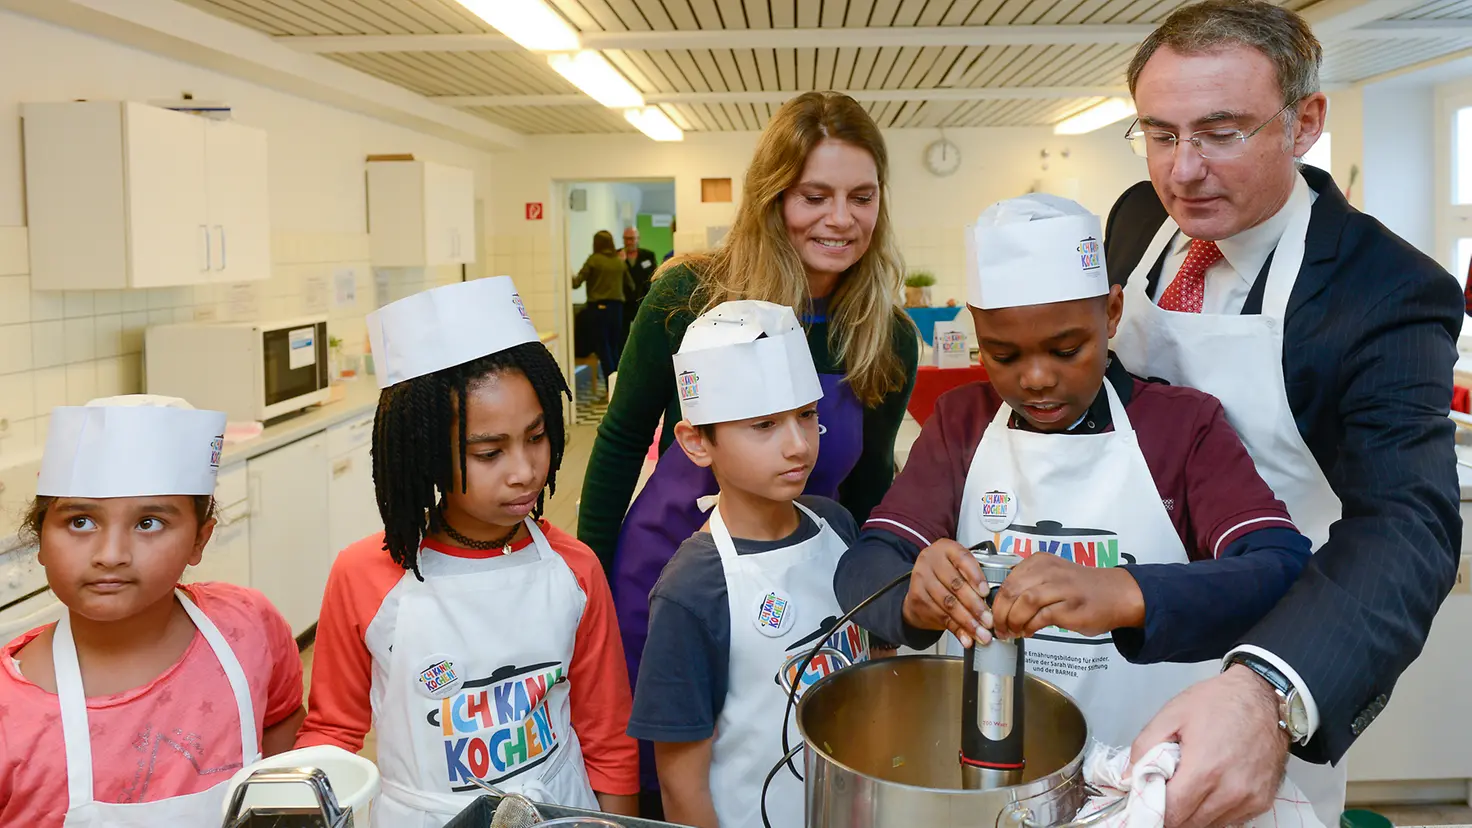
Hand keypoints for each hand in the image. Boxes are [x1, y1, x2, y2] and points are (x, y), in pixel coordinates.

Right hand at [901, 539, 992, 647]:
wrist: (921, 586)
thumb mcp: (960, 567)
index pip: (963, 559)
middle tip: (989, 620)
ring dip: (967, 622)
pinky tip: (966, 637)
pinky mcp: (917, 598)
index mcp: (946, 548)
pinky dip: (956, 630)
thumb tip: (996, 601)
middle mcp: (930, 560)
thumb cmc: (947, 574)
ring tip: (981, 633)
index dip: (975, 576)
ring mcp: (921, 579)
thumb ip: (975, 578)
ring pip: (948, 604)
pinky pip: (940, 617)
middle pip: (955, 585)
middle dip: (975, 606)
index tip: (986, 592)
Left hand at [989, 554, 1144, 639]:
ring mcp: (1061, 587)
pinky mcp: (1070, 606)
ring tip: (1012, 632)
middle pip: (1011, 591)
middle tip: (999, 628)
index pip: (1007, 581)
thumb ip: (1029, 586)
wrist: (1117, 594)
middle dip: (1000, 614)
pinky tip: (1029, 632)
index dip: (996, 602)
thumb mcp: (1052, 577)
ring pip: (1024, 603)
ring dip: (1013, 621)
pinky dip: (1030, 627)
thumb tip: (1003, 607)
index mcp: (1040, 562)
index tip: (993, 616)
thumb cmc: (1082, 589)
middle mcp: (1049, 571)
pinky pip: (1041, 617)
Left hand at [1131, 665, 1290, 827]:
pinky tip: (1211, 789)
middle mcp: (1230, 791)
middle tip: (1166, 792)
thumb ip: (1145, 746)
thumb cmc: (1220, 702)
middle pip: (1189, 823)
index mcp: (1205, 769)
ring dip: (1194, 813)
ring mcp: (1249, 799)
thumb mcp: (1172, 714)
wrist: (1264, 697)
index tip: (1147, 801)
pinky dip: (1216, 811)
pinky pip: (1231, 820)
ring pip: (1210, 824)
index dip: (1154, 810)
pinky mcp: (1262, 801)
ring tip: (1189, 786)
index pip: (1172, 813)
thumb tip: (1129, 776)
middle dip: (1172, 812)